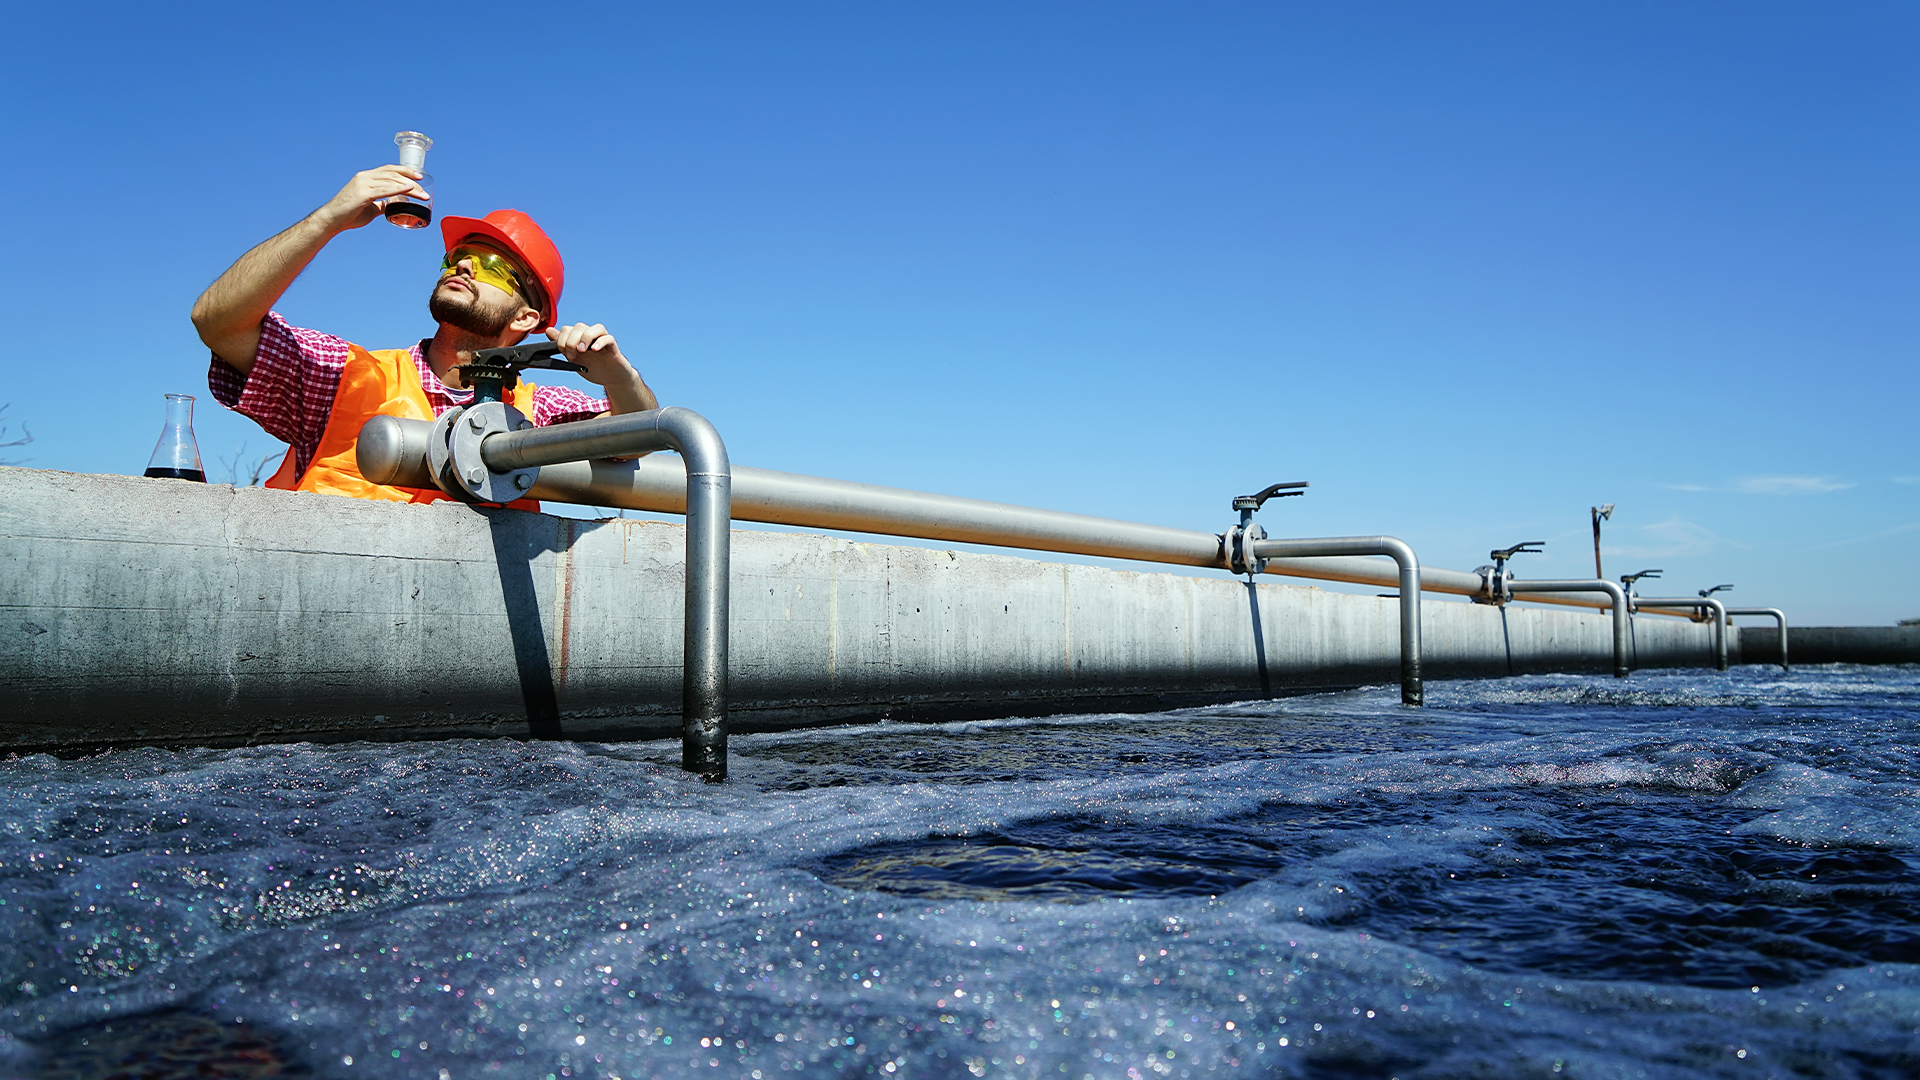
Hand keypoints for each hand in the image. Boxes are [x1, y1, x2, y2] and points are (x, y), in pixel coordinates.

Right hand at [311, 165, 427, 232]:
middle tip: (424, 190)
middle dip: (412, 180)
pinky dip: (398, 189)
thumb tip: (393, 205)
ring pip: (391, 181)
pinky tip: (409, 189)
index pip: (389, 169)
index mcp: (366, 177)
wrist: (332, 220)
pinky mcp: (362, 194)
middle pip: (393, 174)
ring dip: (410, 187)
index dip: (405, 171)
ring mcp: (363, 184)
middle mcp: (365, 177)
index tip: (419, 177)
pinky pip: (384, 190)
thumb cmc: (349, 214)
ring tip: (422, 195)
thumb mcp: (371, 207)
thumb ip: (382, 204)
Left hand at [544, 323, 658, 413]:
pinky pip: (608, 338)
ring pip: (595, 328)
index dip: (562, 340)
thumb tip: (548, 331)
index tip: (565, 354)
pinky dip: (600, 342)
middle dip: (572, 341)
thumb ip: (562, 345)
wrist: (611, 379)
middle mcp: (591, 336)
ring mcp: (603, 340)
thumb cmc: (594, 368)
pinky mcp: (613, 347)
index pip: (567, 329)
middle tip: (573, 355)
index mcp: (580, 338)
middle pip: (579, 326)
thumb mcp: (573, 358)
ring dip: (585, 338)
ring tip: (582, 351)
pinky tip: (594, 350)